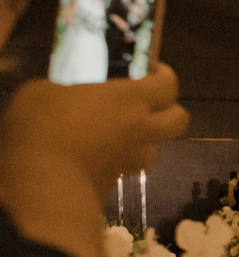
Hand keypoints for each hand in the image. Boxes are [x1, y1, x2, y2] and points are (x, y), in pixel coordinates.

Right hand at [0, 64, 187, 194]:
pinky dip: (115, 163)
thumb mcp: (42, 92)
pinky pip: (124, 170)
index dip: (164, 76)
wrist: (42, 186)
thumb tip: (62, 97)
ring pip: (154, 151)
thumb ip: (63, 91)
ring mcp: (130, 162)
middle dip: (170, 110)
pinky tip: (91, 158)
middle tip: (146, 105)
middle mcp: (140, 130)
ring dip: (144, 142)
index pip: (168, 85)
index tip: (152, 71)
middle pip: (179, 120)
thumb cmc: (43, 127)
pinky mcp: (113, 186)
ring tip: (119, 135)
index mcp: (129, 100)